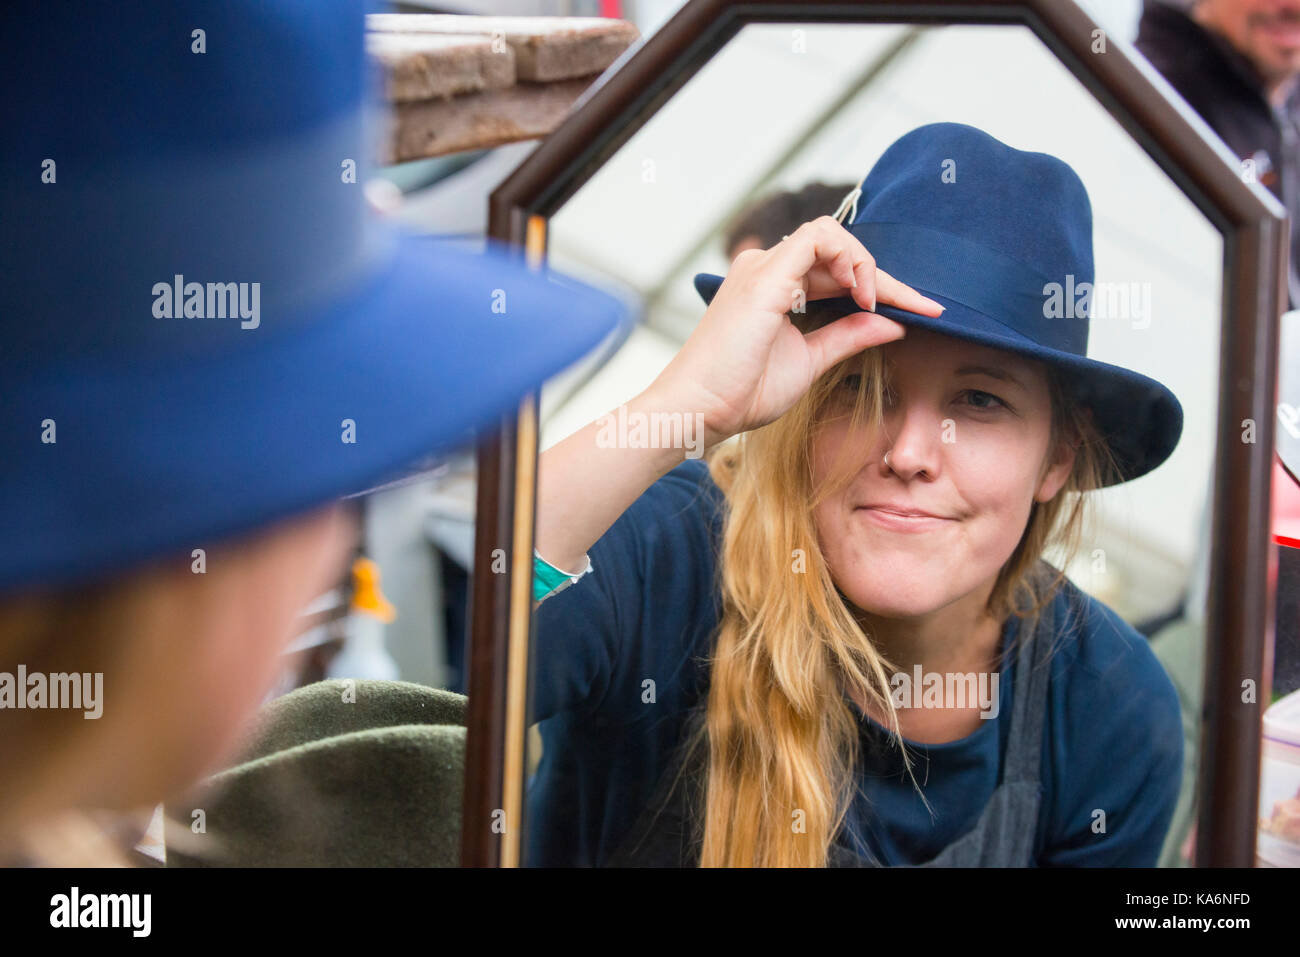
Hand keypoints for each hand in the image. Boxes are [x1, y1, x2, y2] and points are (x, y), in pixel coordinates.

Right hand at [648, 216, 943, 445]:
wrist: (699, 410)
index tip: (923, 311)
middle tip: (923, 307)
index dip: (882, 288)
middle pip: (838, 252)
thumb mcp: (809, 361)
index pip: (836, 272)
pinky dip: (849, 258)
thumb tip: (894, 325)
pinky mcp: (765, 275)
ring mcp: (762, 268)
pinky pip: (818, 238)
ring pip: (830, 236)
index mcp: (772, 288)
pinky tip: (861, 294)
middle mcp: (764, 269)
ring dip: (866, 265)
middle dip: (885, 278)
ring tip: (879, 303)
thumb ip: (847, 338)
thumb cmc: (740, 392)